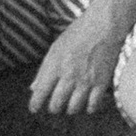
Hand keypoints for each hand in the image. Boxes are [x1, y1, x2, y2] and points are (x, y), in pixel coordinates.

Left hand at [28, 5, 127, 120]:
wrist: (103, 26)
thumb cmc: (77, 34)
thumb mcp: (56, 47)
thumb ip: (44, 70)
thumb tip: (33, 88)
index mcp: (55, 65)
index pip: (41, 92)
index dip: (35, 104)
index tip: (34, 109)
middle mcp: (69, 75)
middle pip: (56, 105)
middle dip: (53, 108)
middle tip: (55, 106)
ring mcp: (85, 81)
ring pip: (73, 108)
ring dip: (70, 109)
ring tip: (70, 105)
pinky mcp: (101, 83)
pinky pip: (93, 106)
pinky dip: (89, 108)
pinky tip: (87, 104)